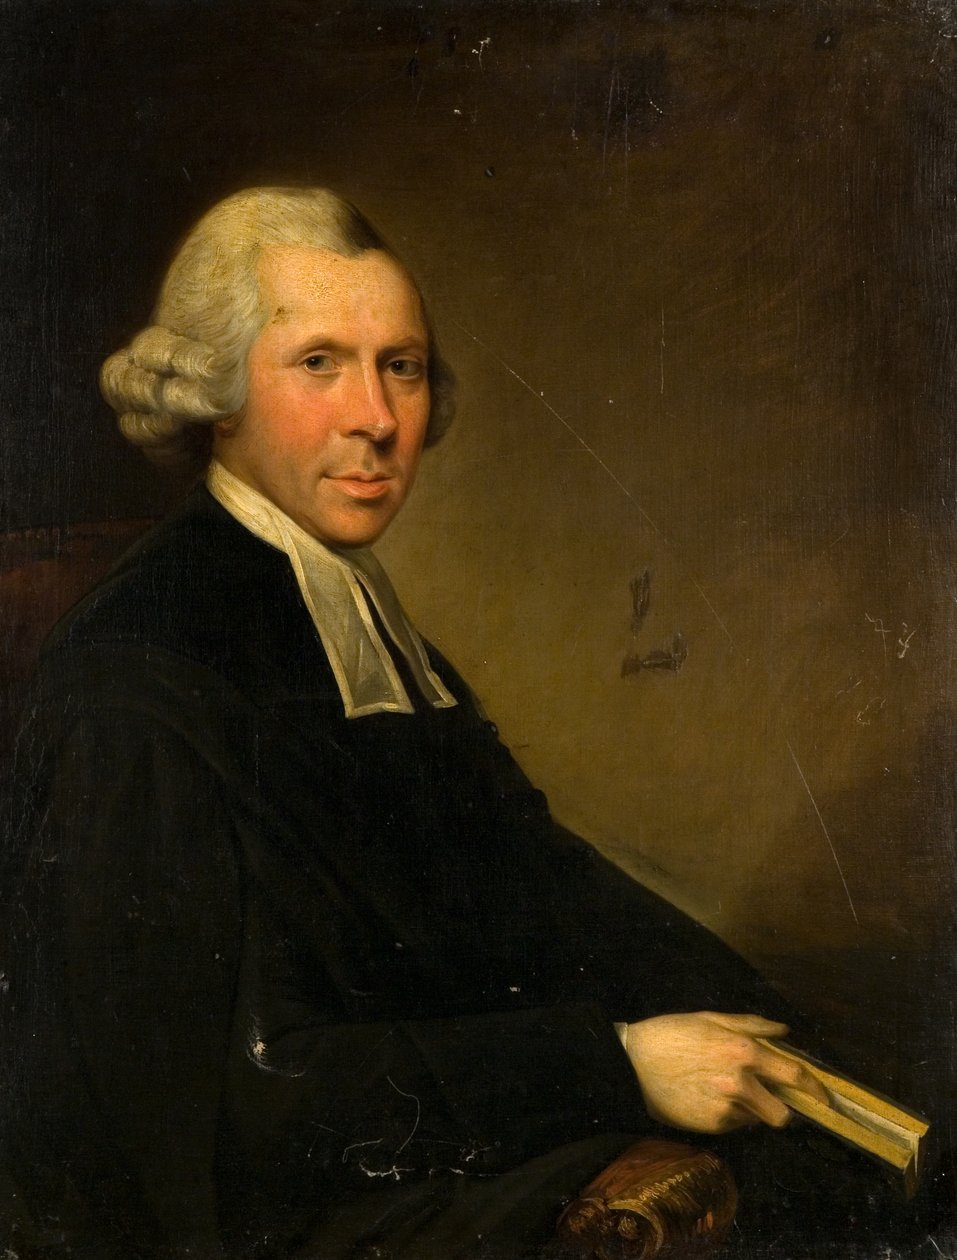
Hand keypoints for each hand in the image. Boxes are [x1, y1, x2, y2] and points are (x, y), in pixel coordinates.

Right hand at [622, 1011, 829, 1133]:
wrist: (632, 1062)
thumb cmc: (672, 1034)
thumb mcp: (711, 1019)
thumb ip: (753, 1026)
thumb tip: (784, 1033)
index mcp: (743, 1050)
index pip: (794, 1074)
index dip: (815, 1088)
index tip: (824, 1097)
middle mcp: (740, 1081)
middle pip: (782, 1113)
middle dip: (781, 1110)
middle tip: (768, 1100)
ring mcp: (726, 1106)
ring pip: (756, 1120)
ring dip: (750, 1111)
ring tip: (723, 1092)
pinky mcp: (711, 1125)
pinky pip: (733, 1125)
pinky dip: (727, 1115)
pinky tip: (705, 1098)